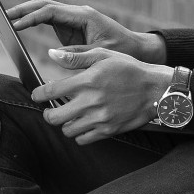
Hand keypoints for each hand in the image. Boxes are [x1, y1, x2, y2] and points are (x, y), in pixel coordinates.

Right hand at [5, 0, 166, 62]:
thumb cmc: (123, 51)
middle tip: (1, 14)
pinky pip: (48, 19)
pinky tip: (19, 27)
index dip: (31, 17)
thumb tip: (53, 54)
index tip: (14, 25)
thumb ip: (78, 54)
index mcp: (84, 15)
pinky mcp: (71, 27)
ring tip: (5, 18)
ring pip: (45, 9)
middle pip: (44, 5)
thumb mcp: (101, 54)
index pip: (50, 11)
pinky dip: (33, 21)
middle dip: (23, 9)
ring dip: (26, 13)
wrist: (137, 49)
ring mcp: (73, 18)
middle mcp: (77, 13)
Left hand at [31, 48, 173, 144]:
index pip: (50, 91)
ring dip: (64, 124)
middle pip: (54, 117)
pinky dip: (79, 134)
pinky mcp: (108, 130)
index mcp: (87, 80)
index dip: (38, 94)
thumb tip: (50, 54)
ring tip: (70, 116)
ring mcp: (99, 118)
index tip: (37, 94)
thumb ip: (75, 57)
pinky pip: (83, 139)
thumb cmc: (129, 69)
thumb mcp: (103, 56)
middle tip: (50, 109)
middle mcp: (91, 101)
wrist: (156, 89)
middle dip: (48, 113)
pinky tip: (84, 123)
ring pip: (67, 130)